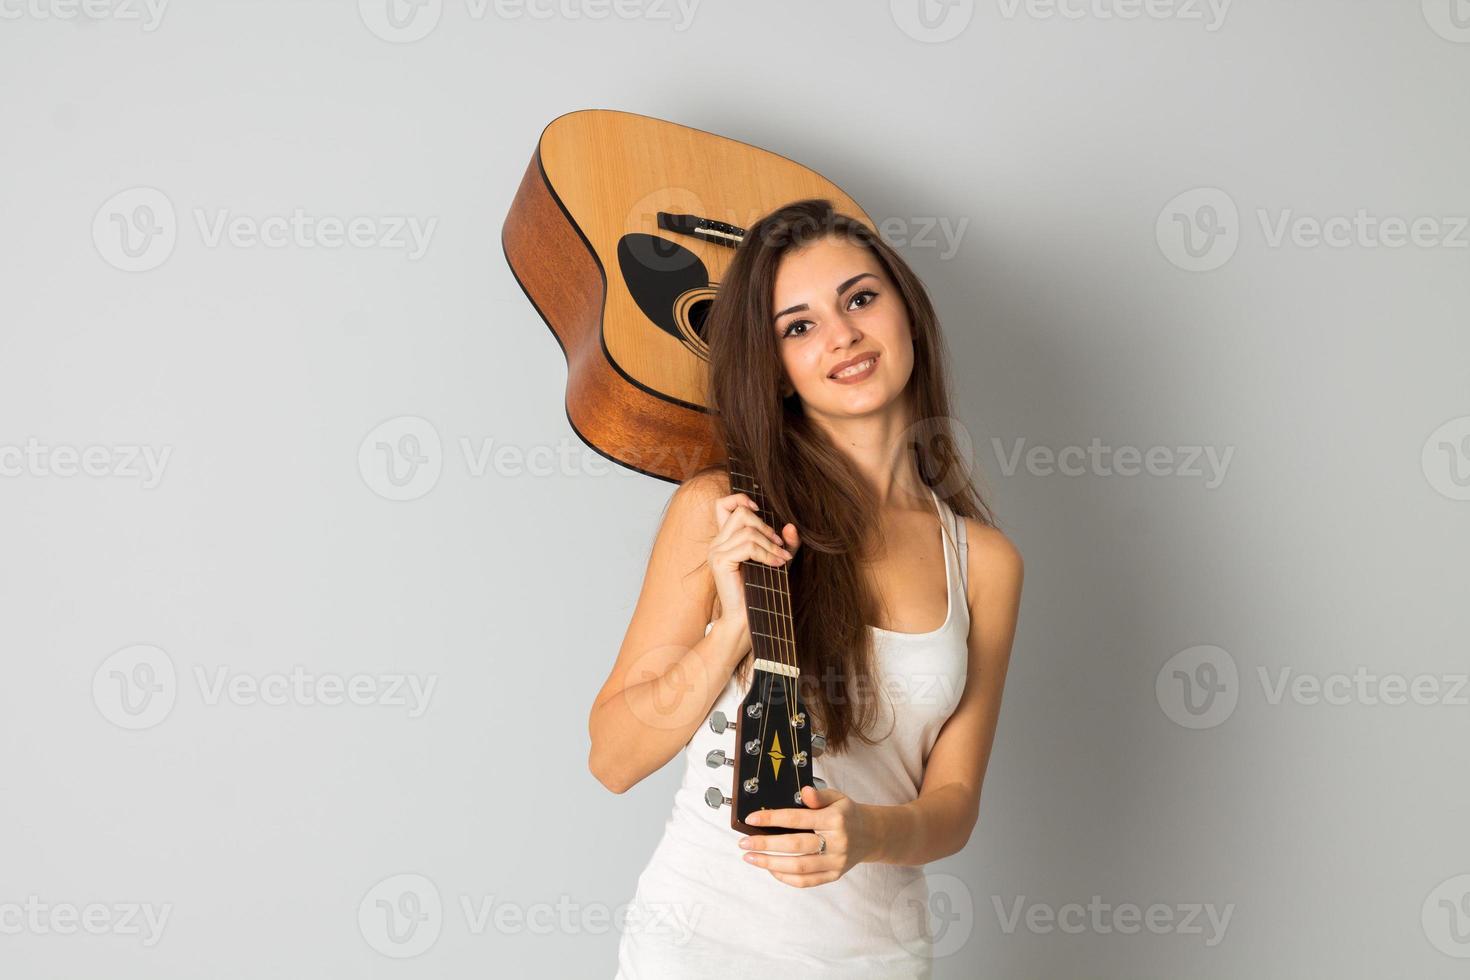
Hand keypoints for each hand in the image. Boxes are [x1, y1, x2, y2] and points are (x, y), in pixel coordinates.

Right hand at [709, 492, 800, 649]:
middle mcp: (717, 543)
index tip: (760, 511)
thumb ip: (785, 544)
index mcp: (725, 539)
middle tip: (780, 545)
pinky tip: (776, 565)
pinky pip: (747, 546)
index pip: (722, 504)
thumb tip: (790, 526)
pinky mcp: (721, 562)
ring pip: (747, 530)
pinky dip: (766, 553)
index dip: (740, 499)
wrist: (747, 620)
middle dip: (765, 526)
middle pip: (740, 513)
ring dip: (770, 543)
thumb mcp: (777, 561)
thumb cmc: (761, 592)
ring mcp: (716, 552)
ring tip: (781, 559)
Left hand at [737, 786, 877, 886]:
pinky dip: (785, 877)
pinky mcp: (833, 876)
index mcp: (835, 819)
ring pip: (798, 867)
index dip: (772, 818)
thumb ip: (819, 795)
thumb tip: (804, 791)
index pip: (798, 819)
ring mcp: (835, 862)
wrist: (871, 835)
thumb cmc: (847, 814)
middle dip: (765, 845)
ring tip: (751, 857)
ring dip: (770, 863)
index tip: (752, 818)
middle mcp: (836, 842)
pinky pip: (806, 881)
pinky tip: (771, 869)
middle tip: (744, 843)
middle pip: (795, 846)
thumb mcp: (837, 797)